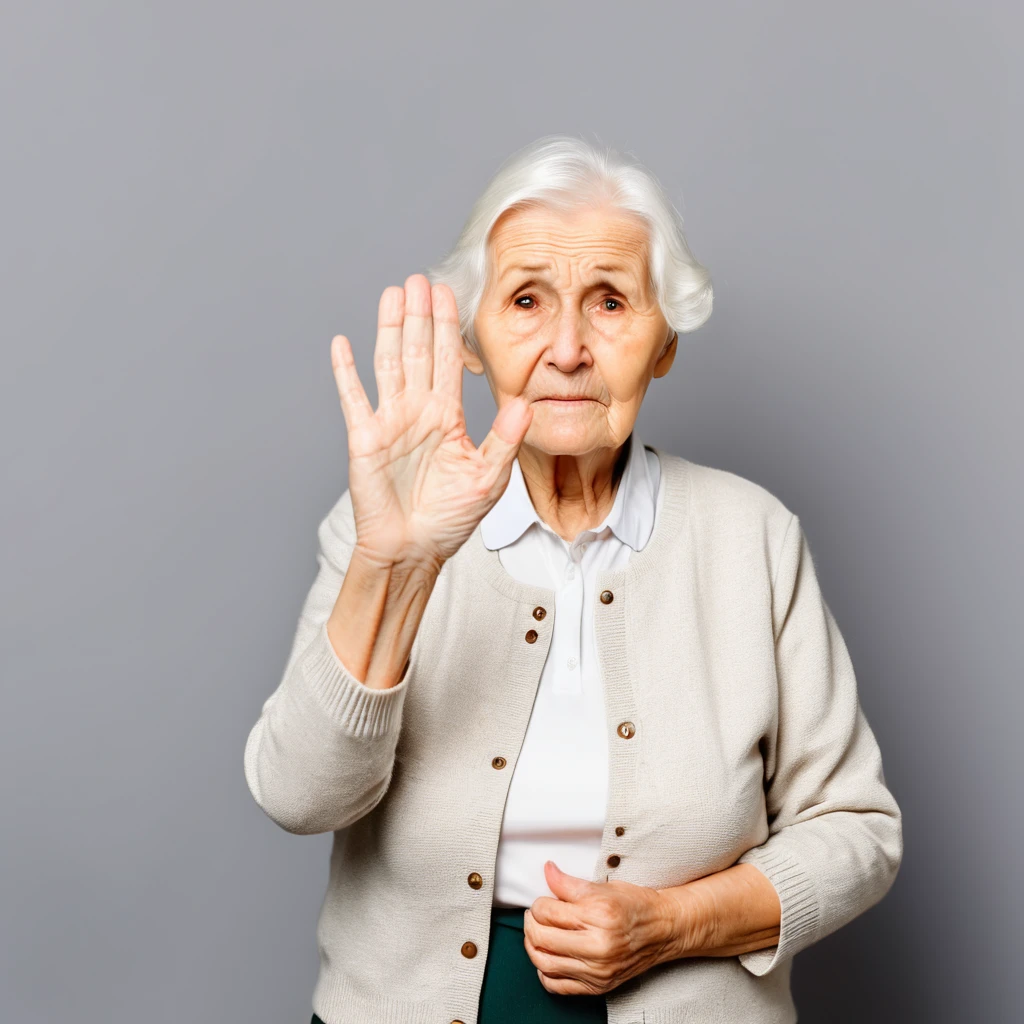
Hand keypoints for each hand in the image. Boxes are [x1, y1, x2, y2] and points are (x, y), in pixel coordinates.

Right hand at [330, 274, 532, 572]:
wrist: (413, 549)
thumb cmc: (450, 519)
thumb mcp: (487, 479)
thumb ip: (504, 441)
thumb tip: (527, 407)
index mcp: (447, 417)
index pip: (450, 361)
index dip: (449, 327)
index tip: (449, 294)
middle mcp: (418, 411)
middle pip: (419, 352)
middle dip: (421, 316)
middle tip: (420, 279)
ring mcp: (390, 422)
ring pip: (390, 364)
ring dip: (390, 330)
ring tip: (392, 295)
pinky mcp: (365, 438)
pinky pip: (353, 398)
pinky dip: (346, 372)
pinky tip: (342, 343)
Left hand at [523, 861, 694, 996]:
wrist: (664, 930)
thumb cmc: (636, 906)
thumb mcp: (603, 887)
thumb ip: (569, 883)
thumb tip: (548, 871)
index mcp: (599, 915)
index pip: (548, 911)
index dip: (539, 903)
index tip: (543, 900)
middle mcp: (598, 945)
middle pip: (542, 937)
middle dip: (531, 923)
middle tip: (535, 915)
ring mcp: (598, 970)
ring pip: (544, 962)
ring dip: (532, 947)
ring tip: (537, 934)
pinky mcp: (598, 986)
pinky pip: (557, 986)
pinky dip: (544, 972)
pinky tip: (548, 958)